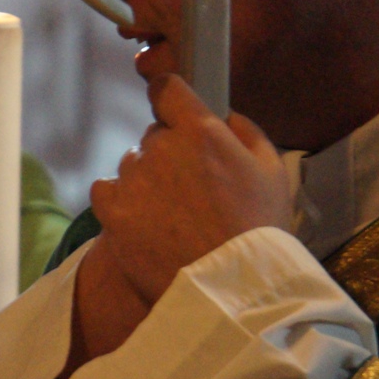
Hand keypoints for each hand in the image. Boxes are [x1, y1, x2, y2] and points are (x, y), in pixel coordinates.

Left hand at [52, 75, 291, 378]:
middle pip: (153, 135)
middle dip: (167, 154)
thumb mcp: (274, 173)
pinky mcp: (112, 211)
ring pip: (131, 164)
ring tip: (172, 217)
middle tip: (190, 190)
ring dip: (145, 181)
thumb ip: (248, 132)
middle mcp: (162, 148)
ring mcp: (134, 179)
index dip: (168, 96)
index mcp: (202, 132)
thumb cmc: (258, 233)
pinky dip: (118, 201)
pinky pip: (105, 190)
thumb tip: (226, 116)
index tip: (171, 108)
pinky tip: (144, 223)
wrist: (229, 291)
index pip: (167, 87)